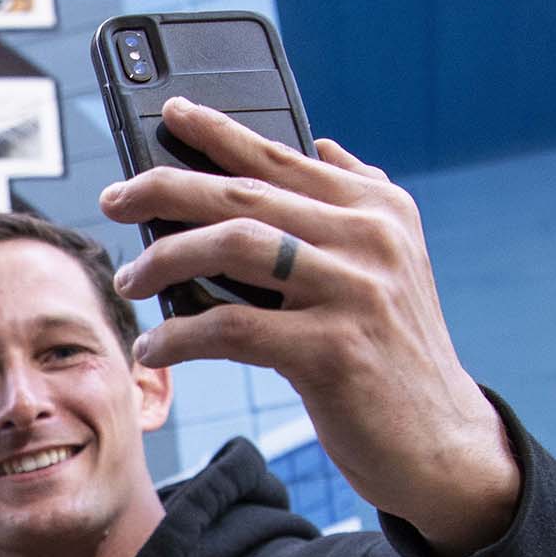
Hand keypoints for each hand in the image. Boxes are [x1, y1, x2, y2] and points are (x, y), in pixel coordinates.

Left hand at [99, 99, 520, 556]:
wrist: (441, 442)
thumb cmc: (396, 357)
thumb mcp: (392, 265)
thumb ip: (357, 202)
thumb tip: (319, 145)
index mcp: (379, 209)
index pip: (283, 157)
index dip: (220, 132)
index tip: (171, 114)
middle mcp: (370, 238)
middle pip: (244, 195)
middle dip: (166, 189)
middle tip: (114, 199)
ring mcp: (354, 291)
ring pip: (233, 248)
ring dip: (165, 260)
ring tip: (129, 280)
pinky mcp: (332, 350)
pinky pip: (232, 328)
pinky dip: (181, 336)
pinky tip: (155, 347)